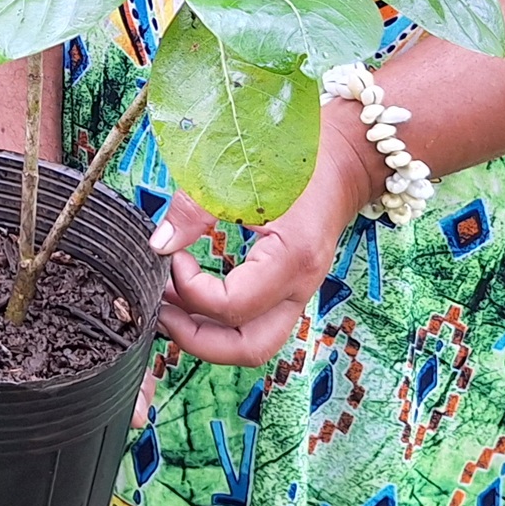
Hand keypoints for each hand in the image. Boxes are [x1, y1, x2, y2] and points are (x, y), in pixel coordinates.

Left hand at [147, 117, 366, 367]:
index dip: (191, 290)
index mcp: (292, 257)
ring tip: (171, 304)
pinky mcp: (290, 289)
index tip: (173, 258)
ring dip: (207, 334)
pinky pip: (256, 322)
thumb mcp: (242, 175)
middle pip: (249, 348)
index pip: (232, 306)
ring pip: (254, 343)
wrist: (344, 158)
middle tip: (161, 309)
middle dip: (196, 339)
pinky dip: (220, 320)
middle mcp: (301, 286)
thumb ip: (197, 209)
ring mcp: (299, 292)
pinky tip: (192, 294)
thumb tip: (159, 244)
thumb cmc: (296, 159)